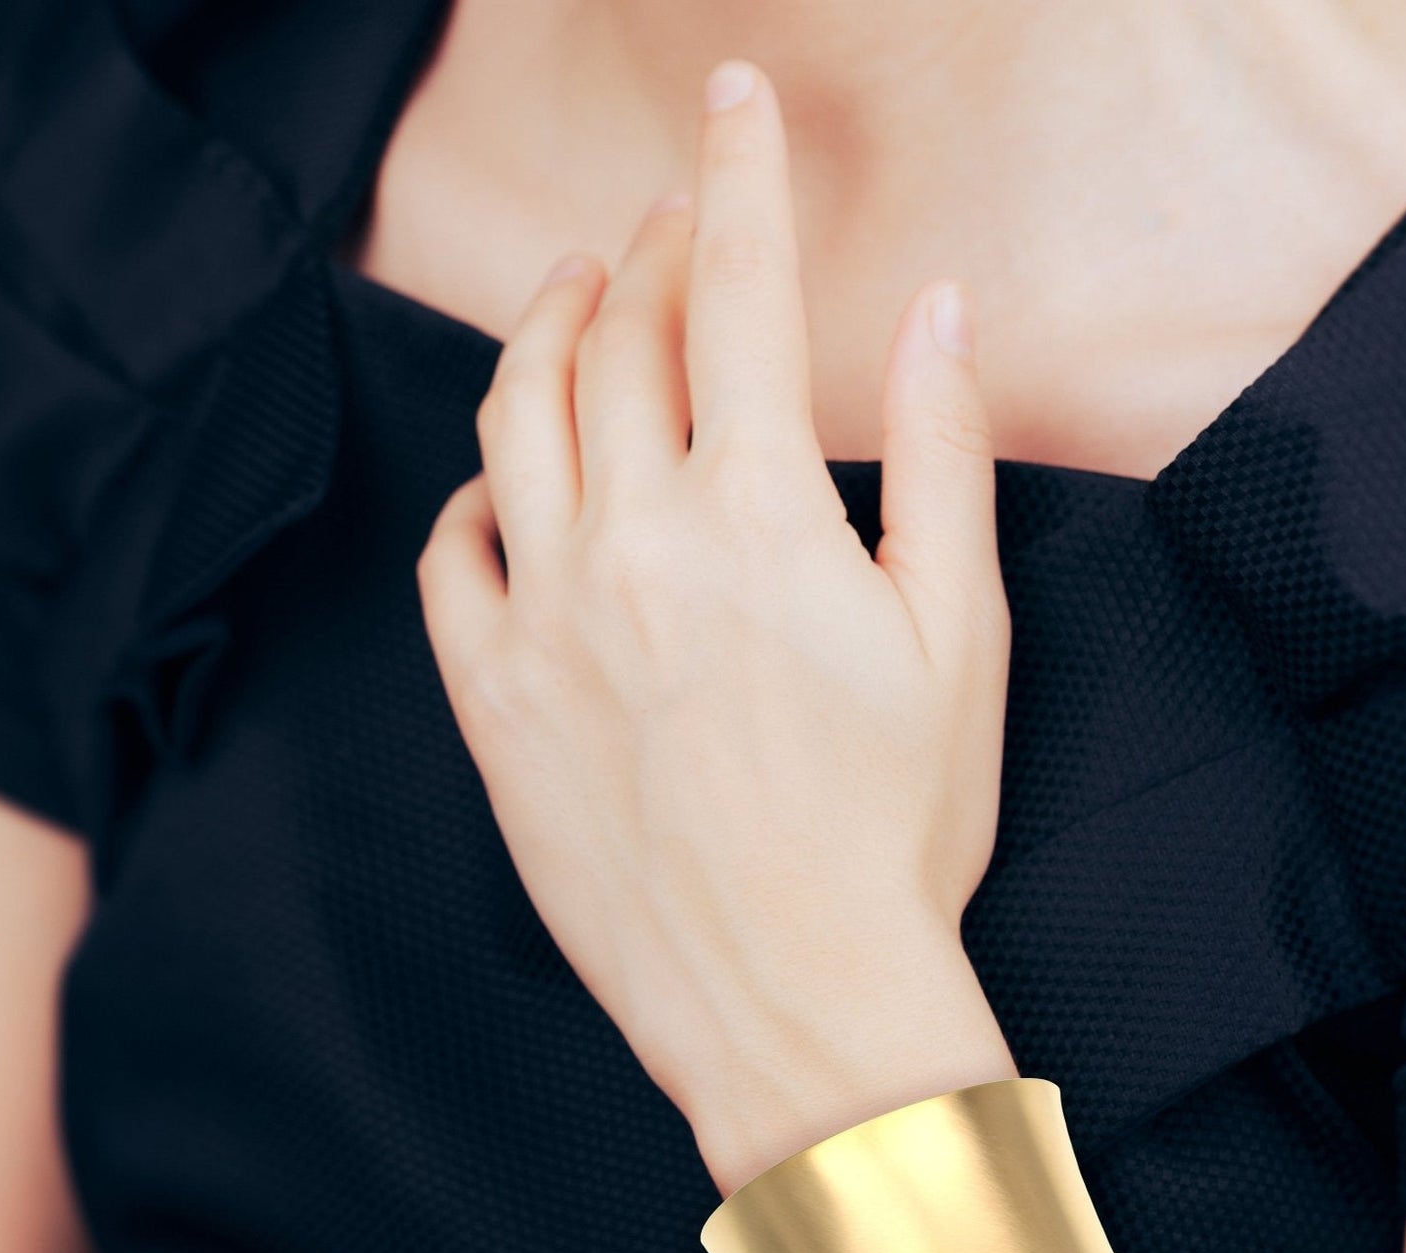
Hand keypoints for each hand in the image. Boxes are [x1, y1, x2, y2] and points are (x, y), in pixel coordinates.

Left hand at [416, 60, 1016, 1191]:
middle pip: (616, 339)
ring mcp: (543, 625)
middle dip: (646, 249)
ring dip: (545, 334)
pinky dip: (472, 494)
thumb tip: (937, 310)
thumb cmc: (896, 833)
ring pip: (513, 423)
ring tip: (576, 297)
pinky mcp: (493, 707)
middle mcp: (629, 547)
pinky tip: (500, 482)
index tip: (732, 99)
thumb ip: (938, 457)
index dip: (736, 174)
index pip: (734, 291)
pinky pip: (447, 560)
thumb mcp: (958, 637)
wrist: (792, 1000)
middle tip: (669, 218)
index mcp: (754, 516)